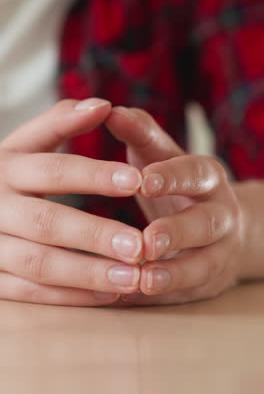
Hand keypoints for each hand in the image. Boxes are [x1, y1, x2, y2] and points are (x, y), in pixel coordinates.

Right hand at [0, 99, 142, 305]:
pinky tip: (109, 293)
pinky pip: (29, 291)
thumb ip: (60, 122)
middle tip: (140, 244)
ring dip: (87, 272)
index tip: (137, 180)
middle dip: (94, 234)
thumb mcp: (23, 143)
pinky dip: (70, 295)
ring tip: (133, 277)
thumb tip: (104, 105)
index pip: (54, 170)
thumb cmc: (7, 174)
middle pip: (47, 222)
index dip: (95, 175)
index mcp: (7, 167)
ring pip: (39, 263)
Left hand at [106, 107, 244, 304]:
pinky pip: (185, 294)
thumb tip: (108, 108)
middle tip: (147, 241)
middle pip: (204, 223)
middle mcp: (218, 214)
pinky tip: (130, 299)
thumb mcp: (162, 155)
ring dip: (172, 275)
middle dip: (177, 232)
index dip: (171, 177)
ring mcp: (218, 251)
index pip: (193, 172)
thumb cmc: (178, 183)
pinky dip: (160, 298)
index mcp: (206, 177)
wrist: (222, 224)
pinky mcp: (208, 281)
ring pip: (201, 265)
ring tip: (141, 281)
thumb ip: (139, 134)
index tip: (144, 180)